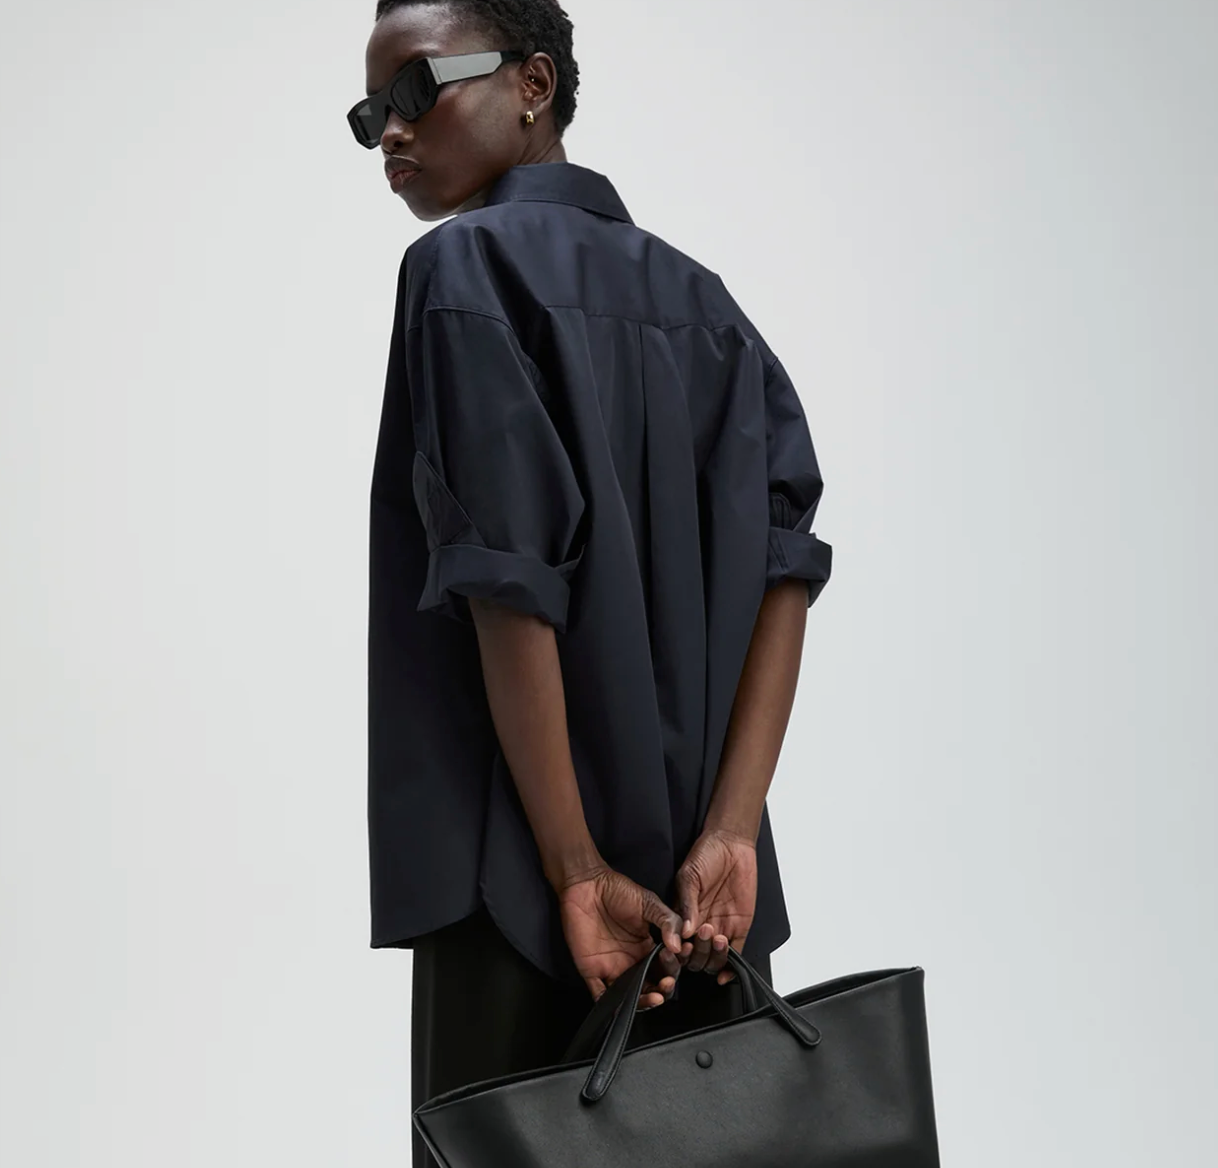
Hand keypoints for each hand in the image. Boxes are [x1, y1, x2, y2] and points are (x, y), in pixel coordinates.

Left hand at [557, 864, 684, 1010]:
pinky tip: (625, 1002)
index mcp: (647, 947)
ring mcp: (612, 967)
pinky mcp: (592, 970)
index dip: (674, 967)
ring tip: (656, 996)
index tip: (679, 960)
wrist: (586, 885)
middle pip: (652, 986)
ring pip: (631, 996)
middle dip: (664, 989)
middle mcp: (631, 960)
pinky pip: (601, 995)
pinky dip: (612, 1004)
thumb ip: (667, 921)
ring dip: (645, 1002)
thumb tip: (679, 945)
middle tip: (668, 981)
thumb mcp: (649, 903)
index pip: (665, 967)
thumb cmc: (617, 890)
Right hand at [673, 827, 758, 984]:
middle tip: (702, 932)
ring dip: (713, 957)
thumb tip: (684, 929)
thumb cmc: (706, 855)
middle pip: (695, 957)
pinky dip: (730, 968)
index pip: (678, 944)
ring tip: (717, 937)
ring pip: (713, 959)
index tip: (682, 945)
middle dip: (697, 952)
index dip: (679, 950)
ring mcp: (720, 929)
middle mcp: (700, 927)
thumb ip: (687, 902)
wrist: (732, 844)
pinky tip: (725, 971)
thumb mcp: (689, 876)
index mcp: (684, 916)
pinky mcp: (739, 928)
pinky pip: (735, 955)